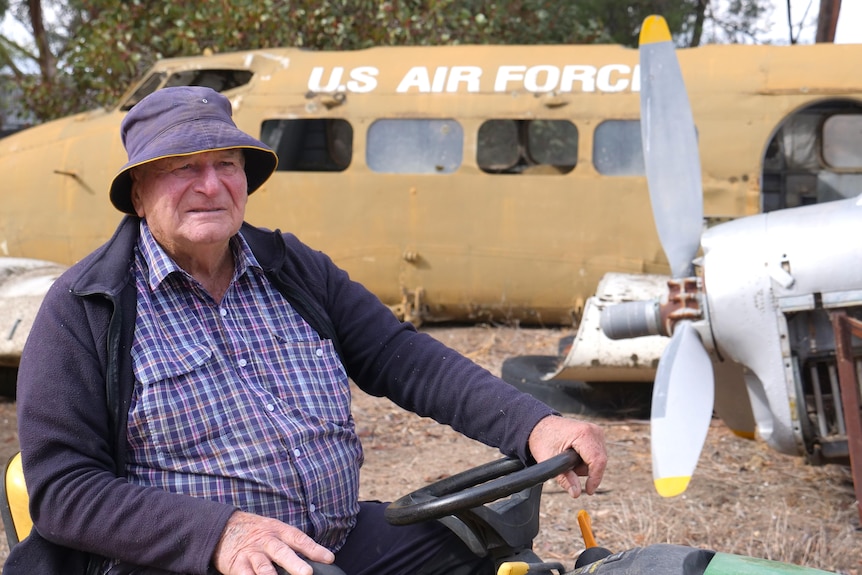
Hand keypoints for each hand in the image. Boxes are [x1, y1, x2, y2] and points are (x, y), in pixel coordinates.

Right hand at [212, 511, 335, 574]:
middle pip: (282, 552)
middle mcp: (267, 541)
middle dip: (295, 564)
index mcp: (279, 531)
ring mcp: (252, 554)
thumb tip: (316, 558)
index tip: (329, 558)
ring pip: (263, 567)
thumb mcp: (275, 530)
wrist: (224, 527)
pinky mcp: (237, 565)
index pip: (299, 539)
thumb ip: (292, 543)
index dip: (314, 549)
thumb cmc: (256, 532)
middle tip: (307, 573)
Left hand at [527, 415, 606, 497]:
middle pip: (600, 461)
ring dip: (586, 466)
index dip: (595, 479)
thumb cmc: (543, 438)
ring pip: (599, 459)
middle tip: (568, 470)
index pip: (597, 461)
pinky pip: (597, 454)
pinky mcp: (596, 434)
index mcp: (583, 434)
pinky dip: (587, 460)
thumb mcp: (549, 460)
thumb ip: (564, 478)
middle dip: (587, 471)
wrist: (541, 425)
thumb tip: (576, 493)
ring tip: (568, 460)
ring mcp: (596, 432)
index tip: (589, 490)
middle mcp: (593, 431)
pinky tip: (573, 456)